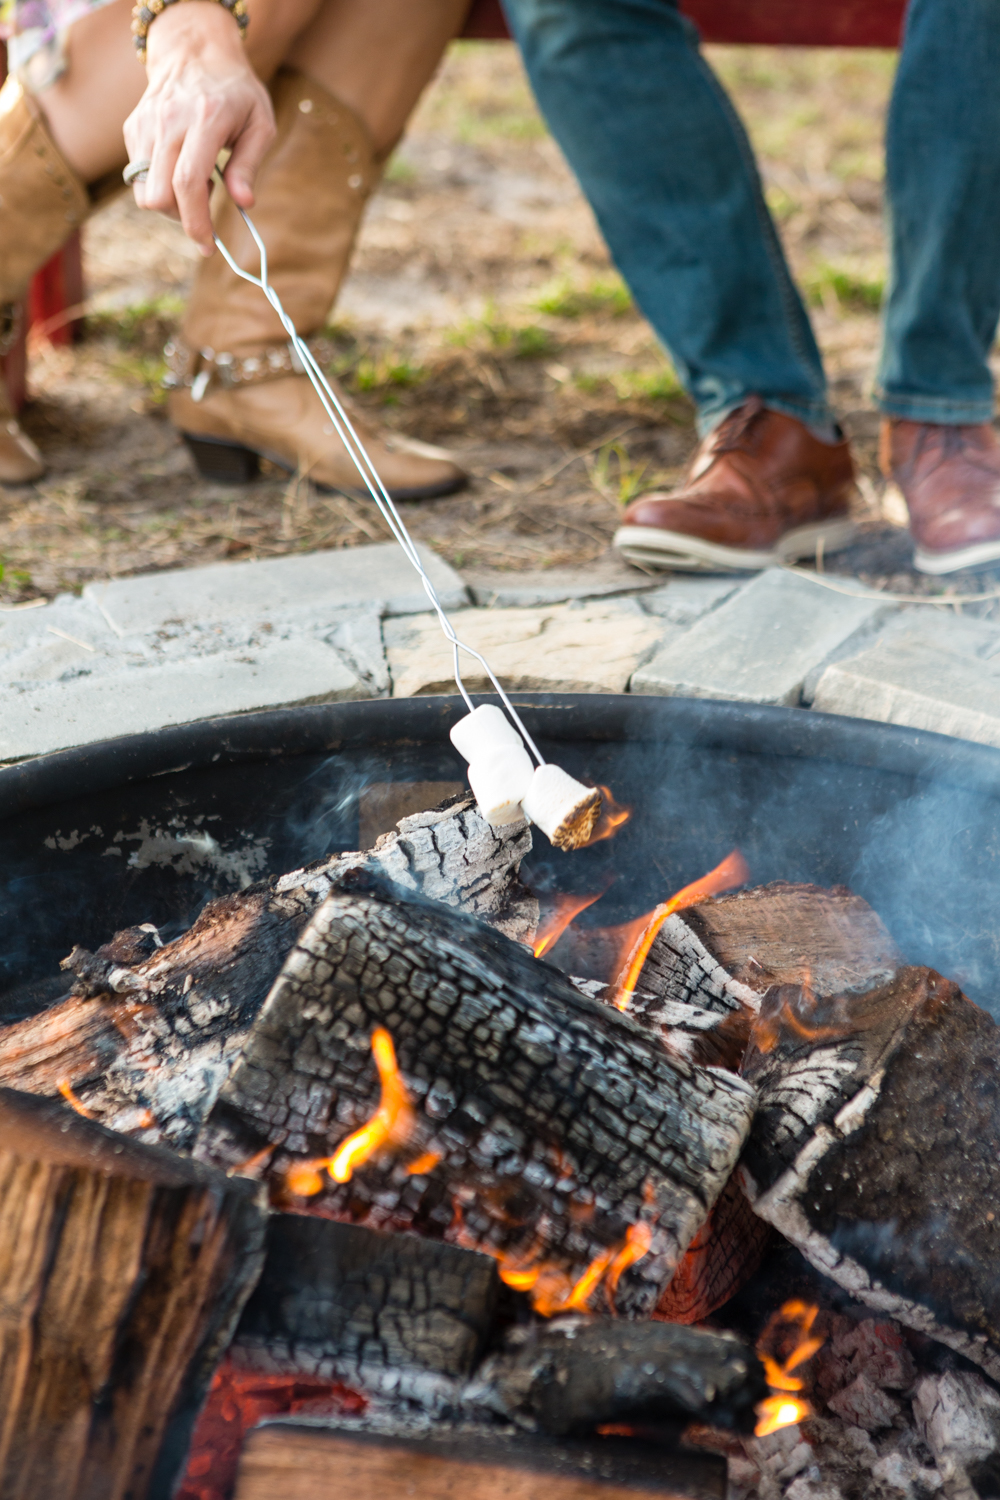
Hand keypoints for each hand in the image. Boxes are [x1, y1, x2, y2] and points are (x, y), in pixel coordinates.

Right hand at [123, 1, 274, 253]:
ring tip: (195, 180)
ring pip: (144, 192)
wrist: (193, 50)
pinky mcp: (132, 128)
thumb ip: (249, 164)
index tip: (208, 245)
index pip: (188, 183)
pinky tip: (178, 166)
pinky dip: (158, 185)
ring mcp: (145, 124)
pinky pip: (137, 177)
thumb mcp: (260, 123)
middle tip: (206, 204)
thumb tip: (244, 203)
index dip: (195, 222)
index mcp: (204, 120)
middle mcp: (168, 122)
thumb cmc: (235, 92)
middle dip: (182, 218)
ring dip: (170, 203)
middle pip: (159, 195)